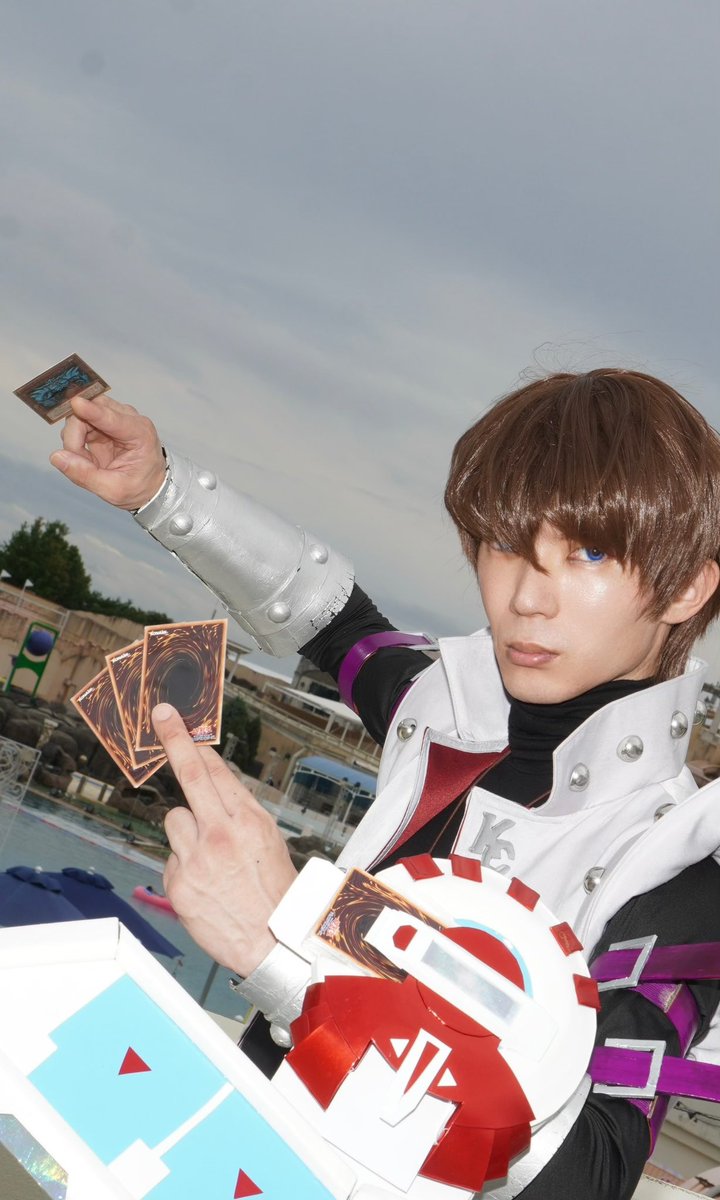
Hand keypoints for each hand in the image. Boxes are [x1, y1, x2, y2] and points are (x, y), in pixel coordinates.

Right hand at [49, 393, 166, 509]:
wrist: (149, 485)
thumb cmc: (138, 487)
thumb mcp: (113, 490)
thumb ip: (85, 475)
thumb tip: (56, 456)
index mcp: (140, 434)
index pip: (112, 418)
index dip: (92, 411)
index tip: (76, 403)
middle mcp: (128, 418)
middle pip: (92, 409)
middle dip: (76, 433)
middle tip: (78, 459)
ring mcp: (114, 416)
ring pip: (81, 414)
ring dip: (75, 438)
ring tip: (88, 462)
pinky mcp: (102, 421)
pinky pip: (79, 423)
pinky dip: (76, 440)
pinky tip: (87, 456)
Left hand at [153, 703, 297, 975]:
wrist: (273, 944)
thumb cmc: (275, 892)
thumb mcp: (269, 840)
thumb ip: (239, 811)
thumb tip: (212, 782)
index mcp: (249, 820)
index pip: (214, 770)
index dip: (192, 742)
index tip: (175, 720)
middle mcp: (221, 835)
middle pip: (189, 777)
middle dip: (174, 741)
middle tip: (162, 717)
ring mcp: (196, 860)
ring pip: (174, 820)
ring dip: (186, 830)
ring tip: (209, 857)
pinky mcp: (178, 884)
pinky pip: (171, 858)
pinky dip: (184, 866)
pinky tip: (205, 883)